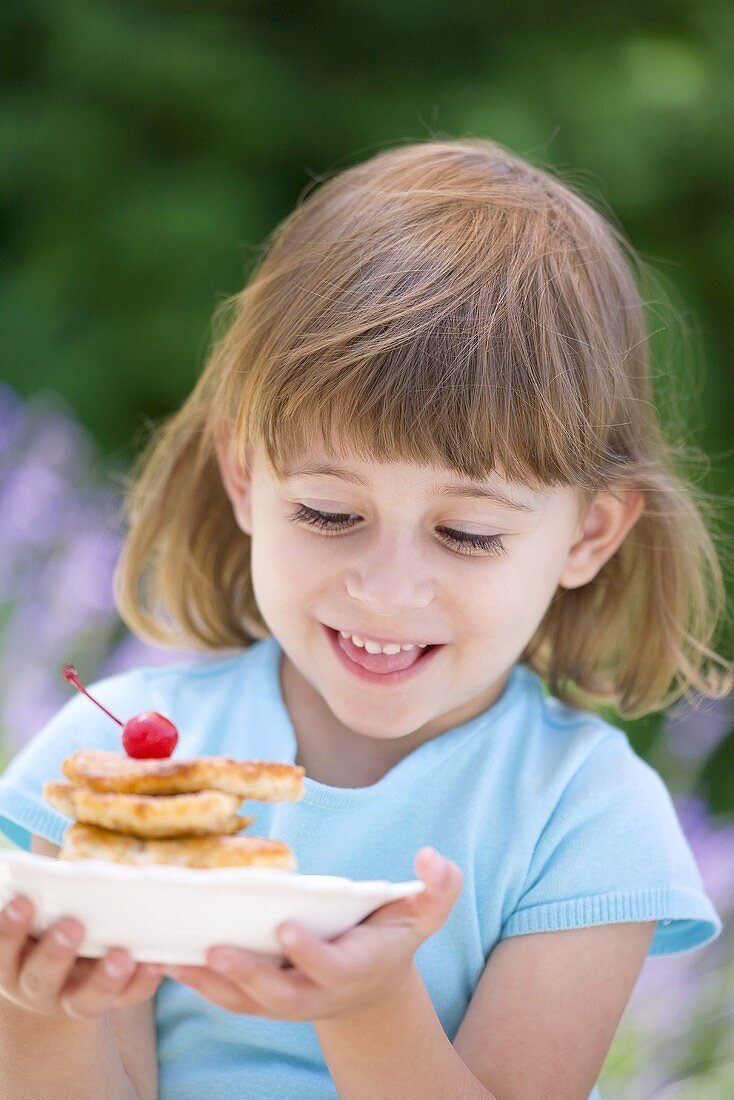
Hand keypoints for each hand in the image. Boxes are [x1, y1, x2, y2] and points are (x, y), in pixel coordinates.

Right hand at [0, 895, 164, 1019]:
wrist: (61, 982)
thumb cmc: (47, 926)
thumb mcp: (37, 915)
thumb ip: (44, 895)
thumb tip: (64, 858)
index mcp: (12, 959)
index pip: (3, 948)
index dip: (9, 928)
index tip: (22, 901)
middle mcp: (36, 985)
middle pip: (39, 976)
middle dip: (54, 952)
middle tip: (72, 925)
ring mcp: (71, 1001)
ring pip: (82, 1000)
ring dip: (102, 979)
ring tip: (121, 955)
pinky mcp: (108, 1005)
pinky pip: (125, 1001)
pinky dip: (140, 984)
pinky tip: (154, 963)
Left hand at [162, 847, 461, 1022]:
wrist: (367, 988)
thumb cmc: (390, 937)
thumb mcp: (422, 914)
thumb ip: (437, 889)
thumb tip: (432, 857)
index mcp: (353, 966)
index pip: (330, 965)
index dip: (309, 951)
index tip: (287, 927)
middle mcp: (315, 991)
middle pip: (278, 992)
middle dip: (248, 974)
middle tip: (216, 949)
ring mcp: (283, 1000)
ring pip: (242, 999)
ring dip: (207, 981)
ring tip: (170, 956)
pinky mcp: (258, 999)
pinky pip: (223, 995)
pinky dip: (195, 979)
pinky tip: (163, 956)